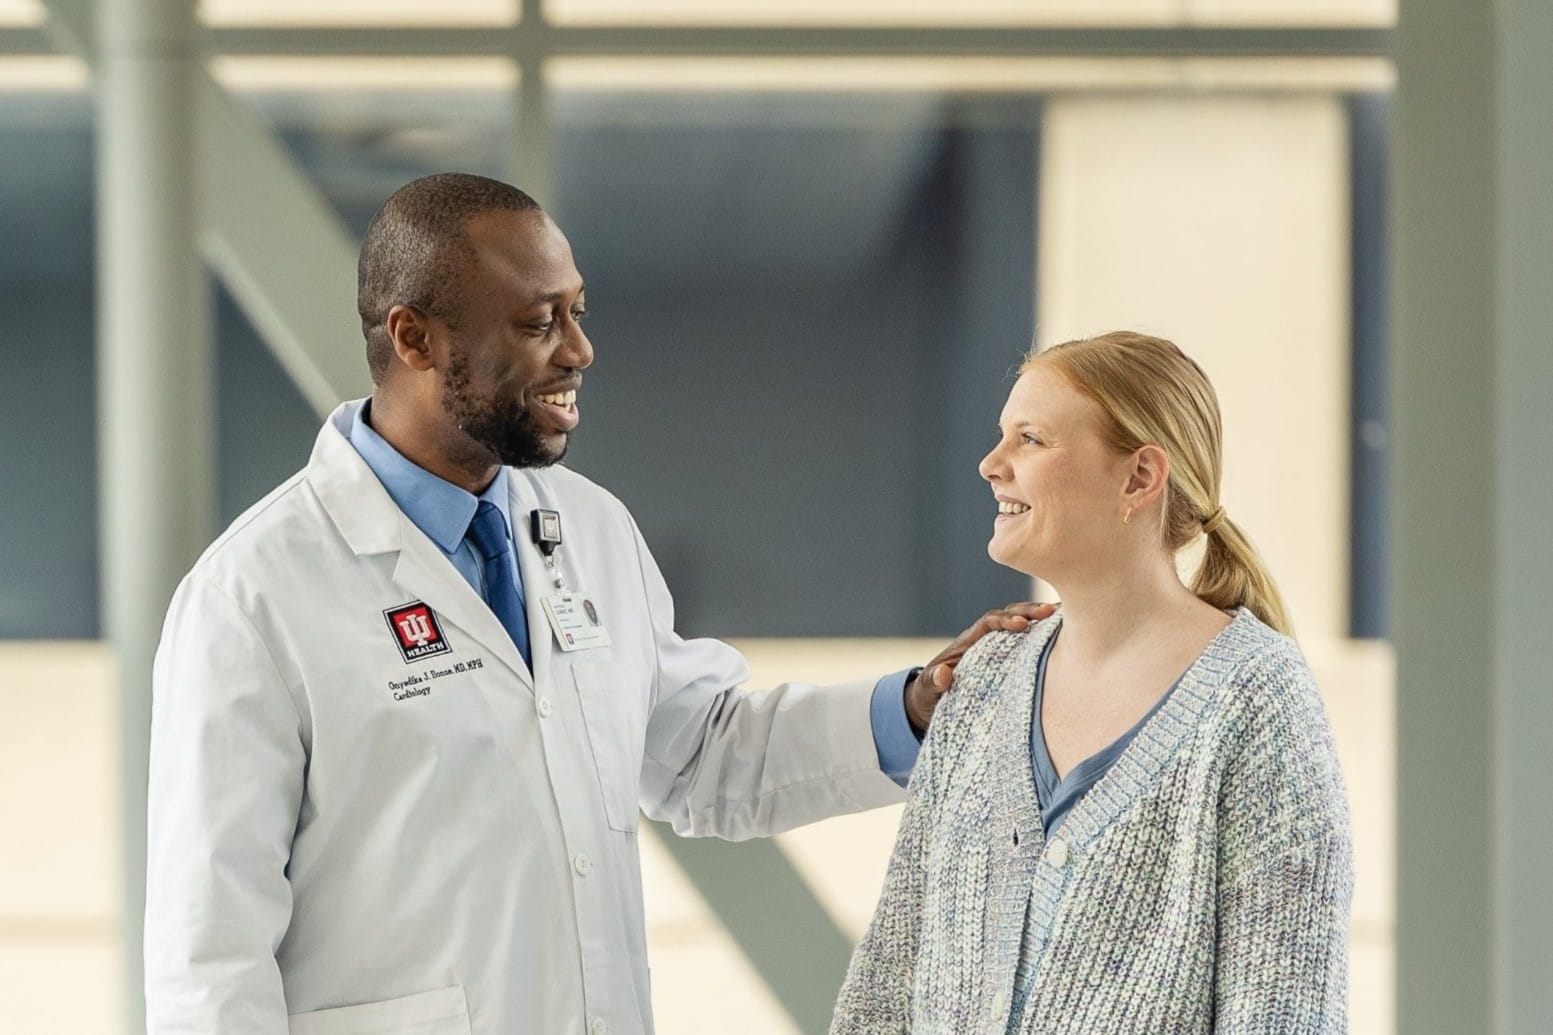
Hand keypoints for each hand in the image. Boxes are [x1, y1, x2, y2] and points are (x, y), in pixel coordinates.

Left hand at [905, 601, 1056, 734]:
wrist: (930, 704)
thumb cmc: (927, 695)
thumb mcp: (925, 691)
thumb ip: (932, 682)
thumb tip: (943, 674)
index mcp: (968, 643)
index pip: (989, 623)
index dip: (1005, 620)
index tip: (1021, 625)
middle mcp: (985, 641)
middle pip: (1010, 615)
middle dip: (1029, 611)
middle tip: (1052, 611)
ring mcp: (998, 649)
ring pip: (1023, 628)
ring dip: (1042, 620)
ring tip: (1066, 614)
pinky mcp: (1009, 661)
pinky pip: (1028, 646)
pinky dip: (1045, 638)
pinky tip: (1067, 635)